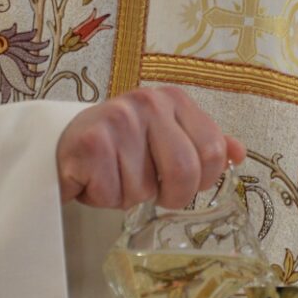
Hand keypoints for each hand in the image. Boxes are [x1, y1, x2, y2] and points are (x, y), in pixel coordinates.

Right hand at [55, 86, 244, 208]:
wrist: (59, 142)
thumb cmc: (117, 145)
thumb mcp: (165, 136)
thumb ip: (202, 143)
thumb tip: (238, 153)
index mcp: (173, 99)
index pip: (212, 151)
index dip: (200, 180)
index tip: (179, 182)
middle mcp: (148, 102)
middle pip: (185, 173)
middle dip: (170, 197)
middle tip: (149, 192)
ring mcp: (118, 120)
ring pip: (144, 190)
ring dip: (127, 196)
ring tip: (112, 175)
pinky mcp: (90, 144)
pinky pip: (112, 195)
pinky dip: (101, 198)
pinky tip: (92, 178)